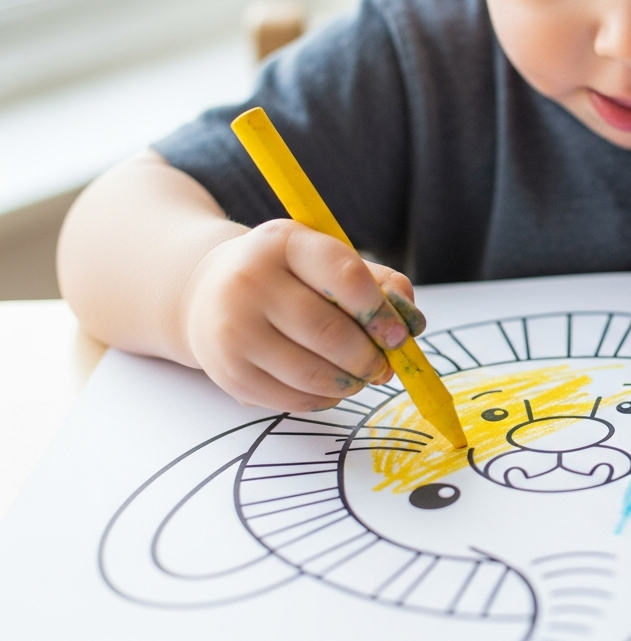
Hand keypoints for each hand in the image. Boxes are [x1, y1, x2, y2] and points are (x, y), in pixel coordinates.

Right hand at [180, 219, 426, 411]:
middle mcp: (250, 282)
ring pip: (311, 373)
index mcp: (283, 243)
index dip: (381, 312)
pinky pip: (291, 399)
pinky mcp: (228, 372)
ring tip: (363, 376)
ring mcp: (233, 329)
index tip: (400, 334)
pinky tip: (334, 387)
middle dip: (370, 357)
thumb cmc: (287, 276)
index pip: (345, 276)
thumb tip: (410, 322)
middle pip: (329, 332)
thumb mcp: (326, 259)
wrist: (207, 291)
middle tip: (386, 366)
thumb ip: (377, 283)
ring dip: (351, 382)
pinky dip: (325, 399)